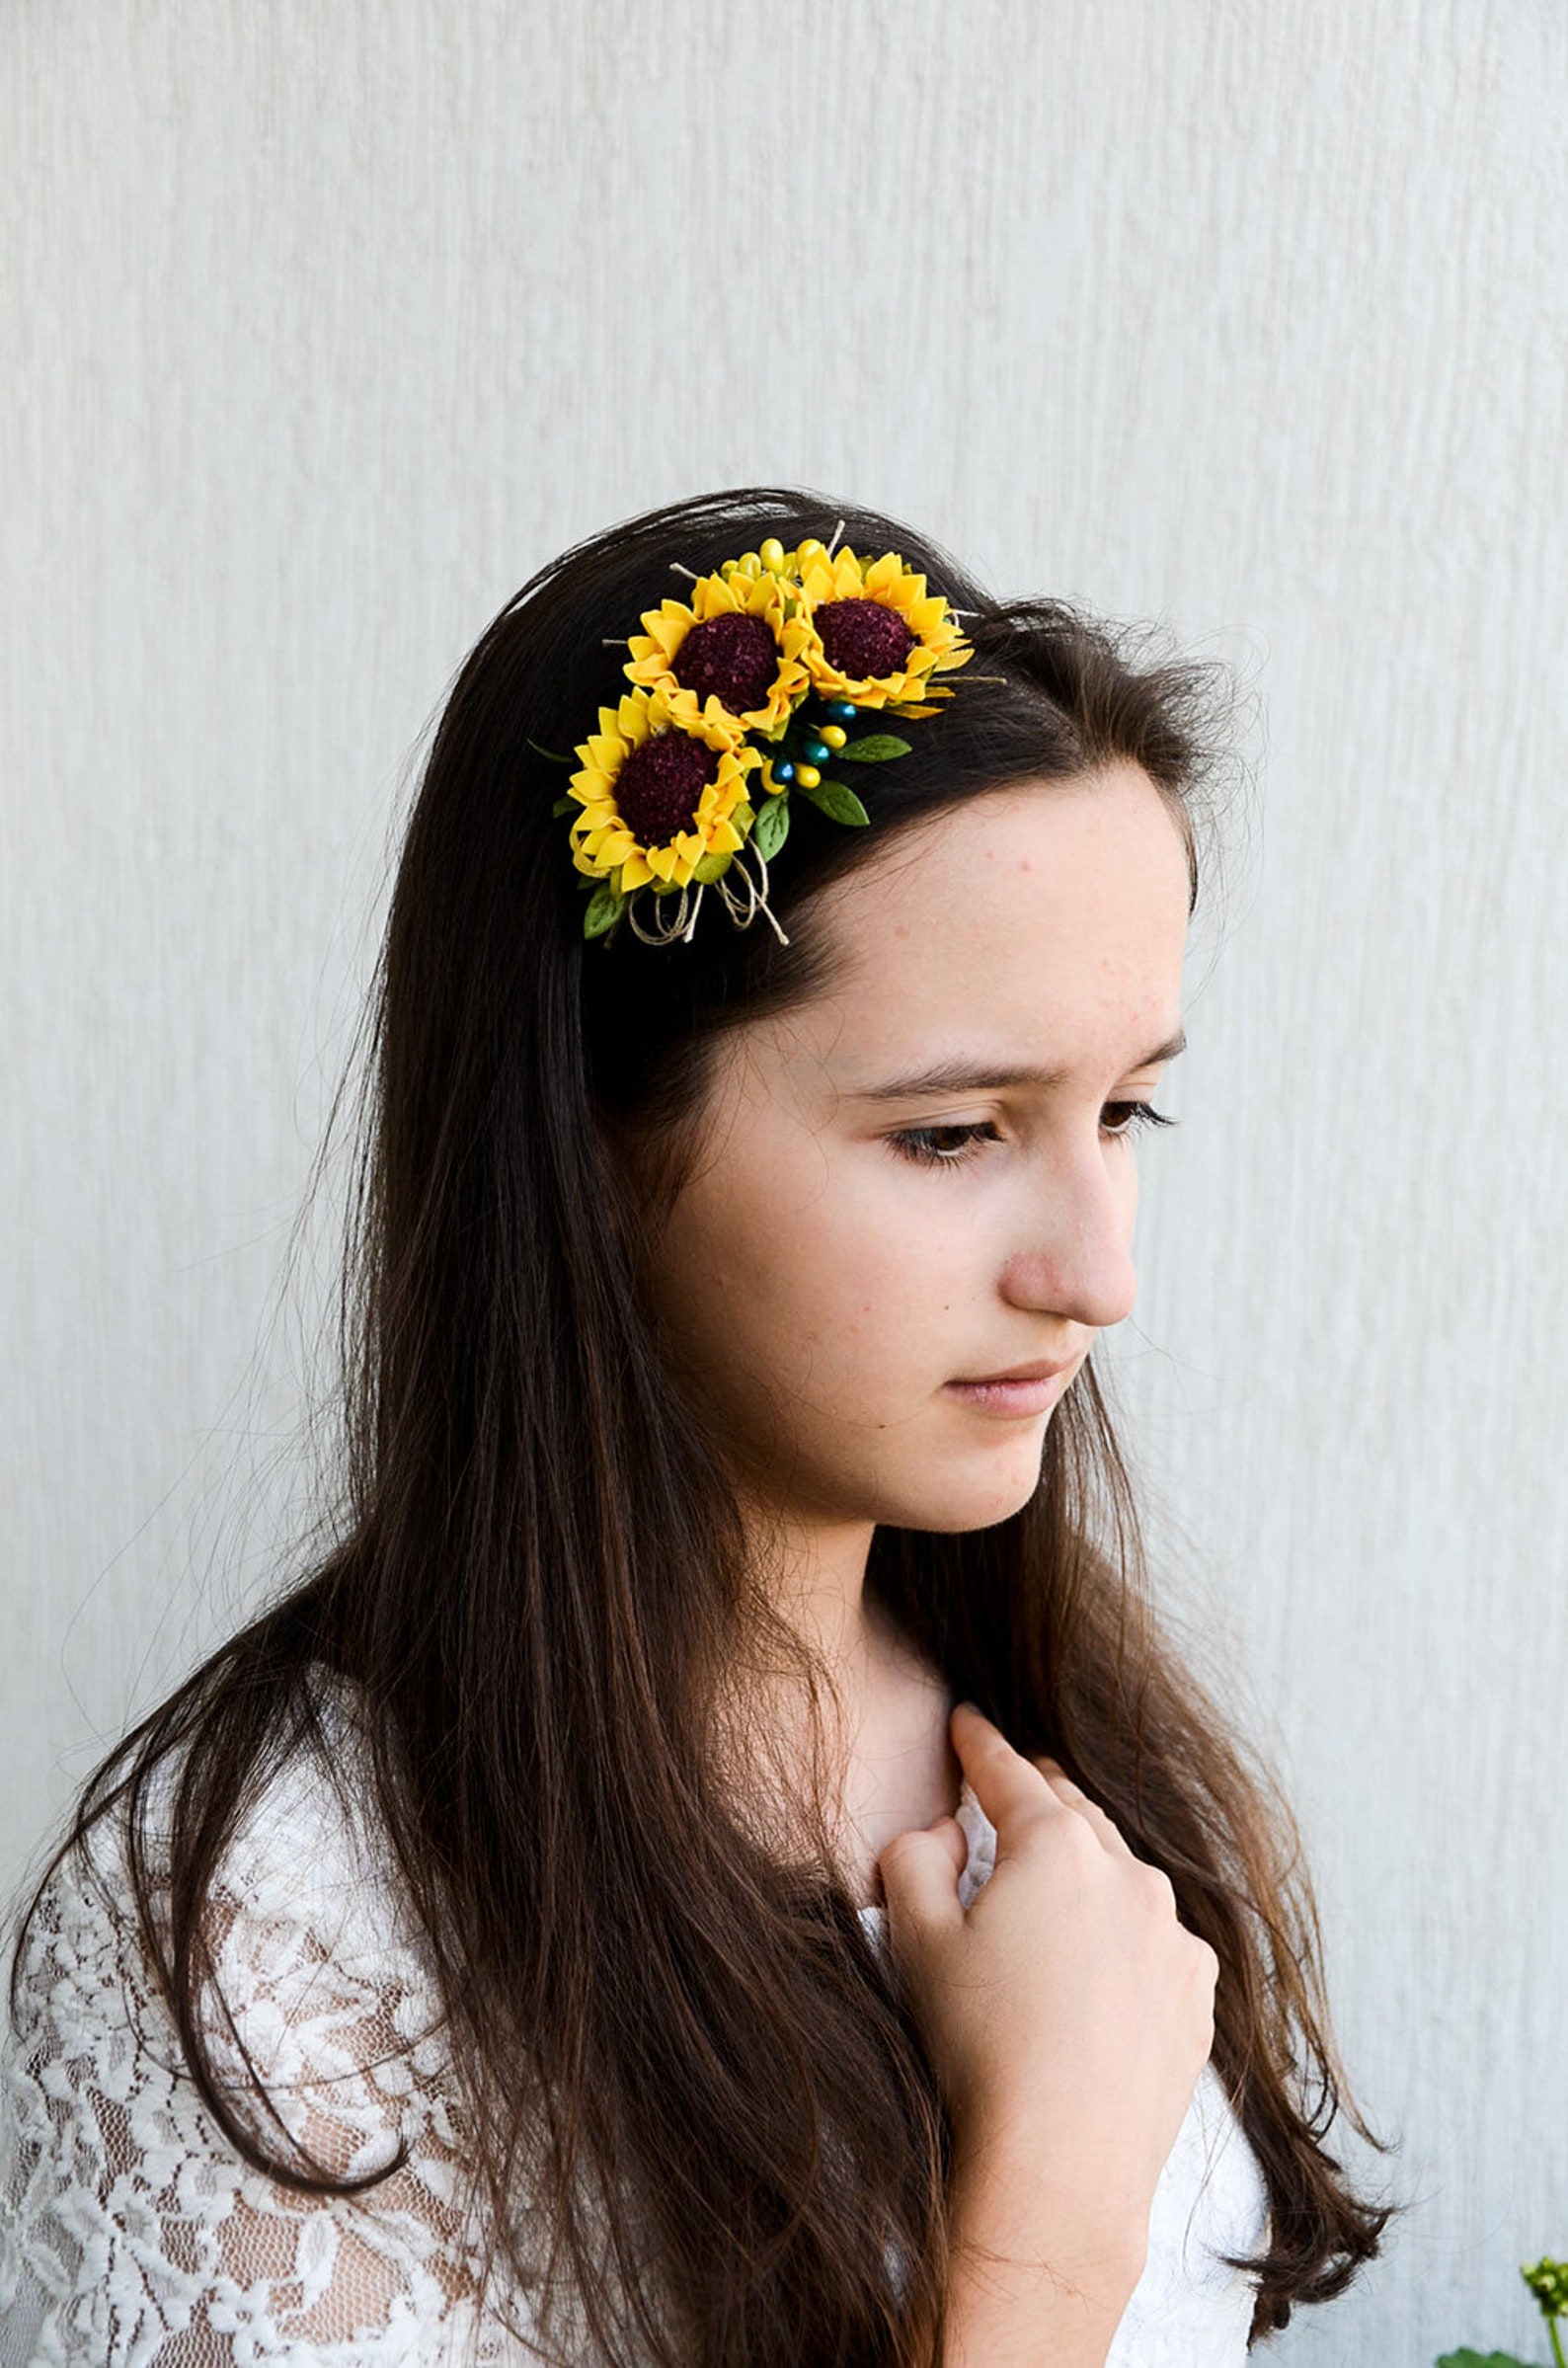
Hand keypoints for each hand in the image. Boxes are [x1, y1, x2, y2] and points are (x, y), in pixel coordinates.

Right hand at [878, 1703, 1217, 2286]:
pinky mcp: (1195, 1997)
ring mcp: (1173, 1937)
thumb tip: (947, 1833)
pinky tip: (1094, 1962)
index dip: (979, 1744)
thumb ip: (915, 1856)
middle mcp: (1129, 1876)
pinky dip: (1122, 1932)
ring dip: (1084, 1867)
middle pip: (1073, 1814)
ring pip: (1120, 1876)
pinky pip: (1154, 1939)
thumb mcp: (915, 1940)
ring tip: (1051, 1882)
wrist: (1059, 2171)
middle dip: (1038, 1796)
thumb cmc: (978, 2050)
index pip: (1008, 1773)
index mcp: (1056, 1847)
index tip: (967, 1720)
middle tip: (1010, 1784)